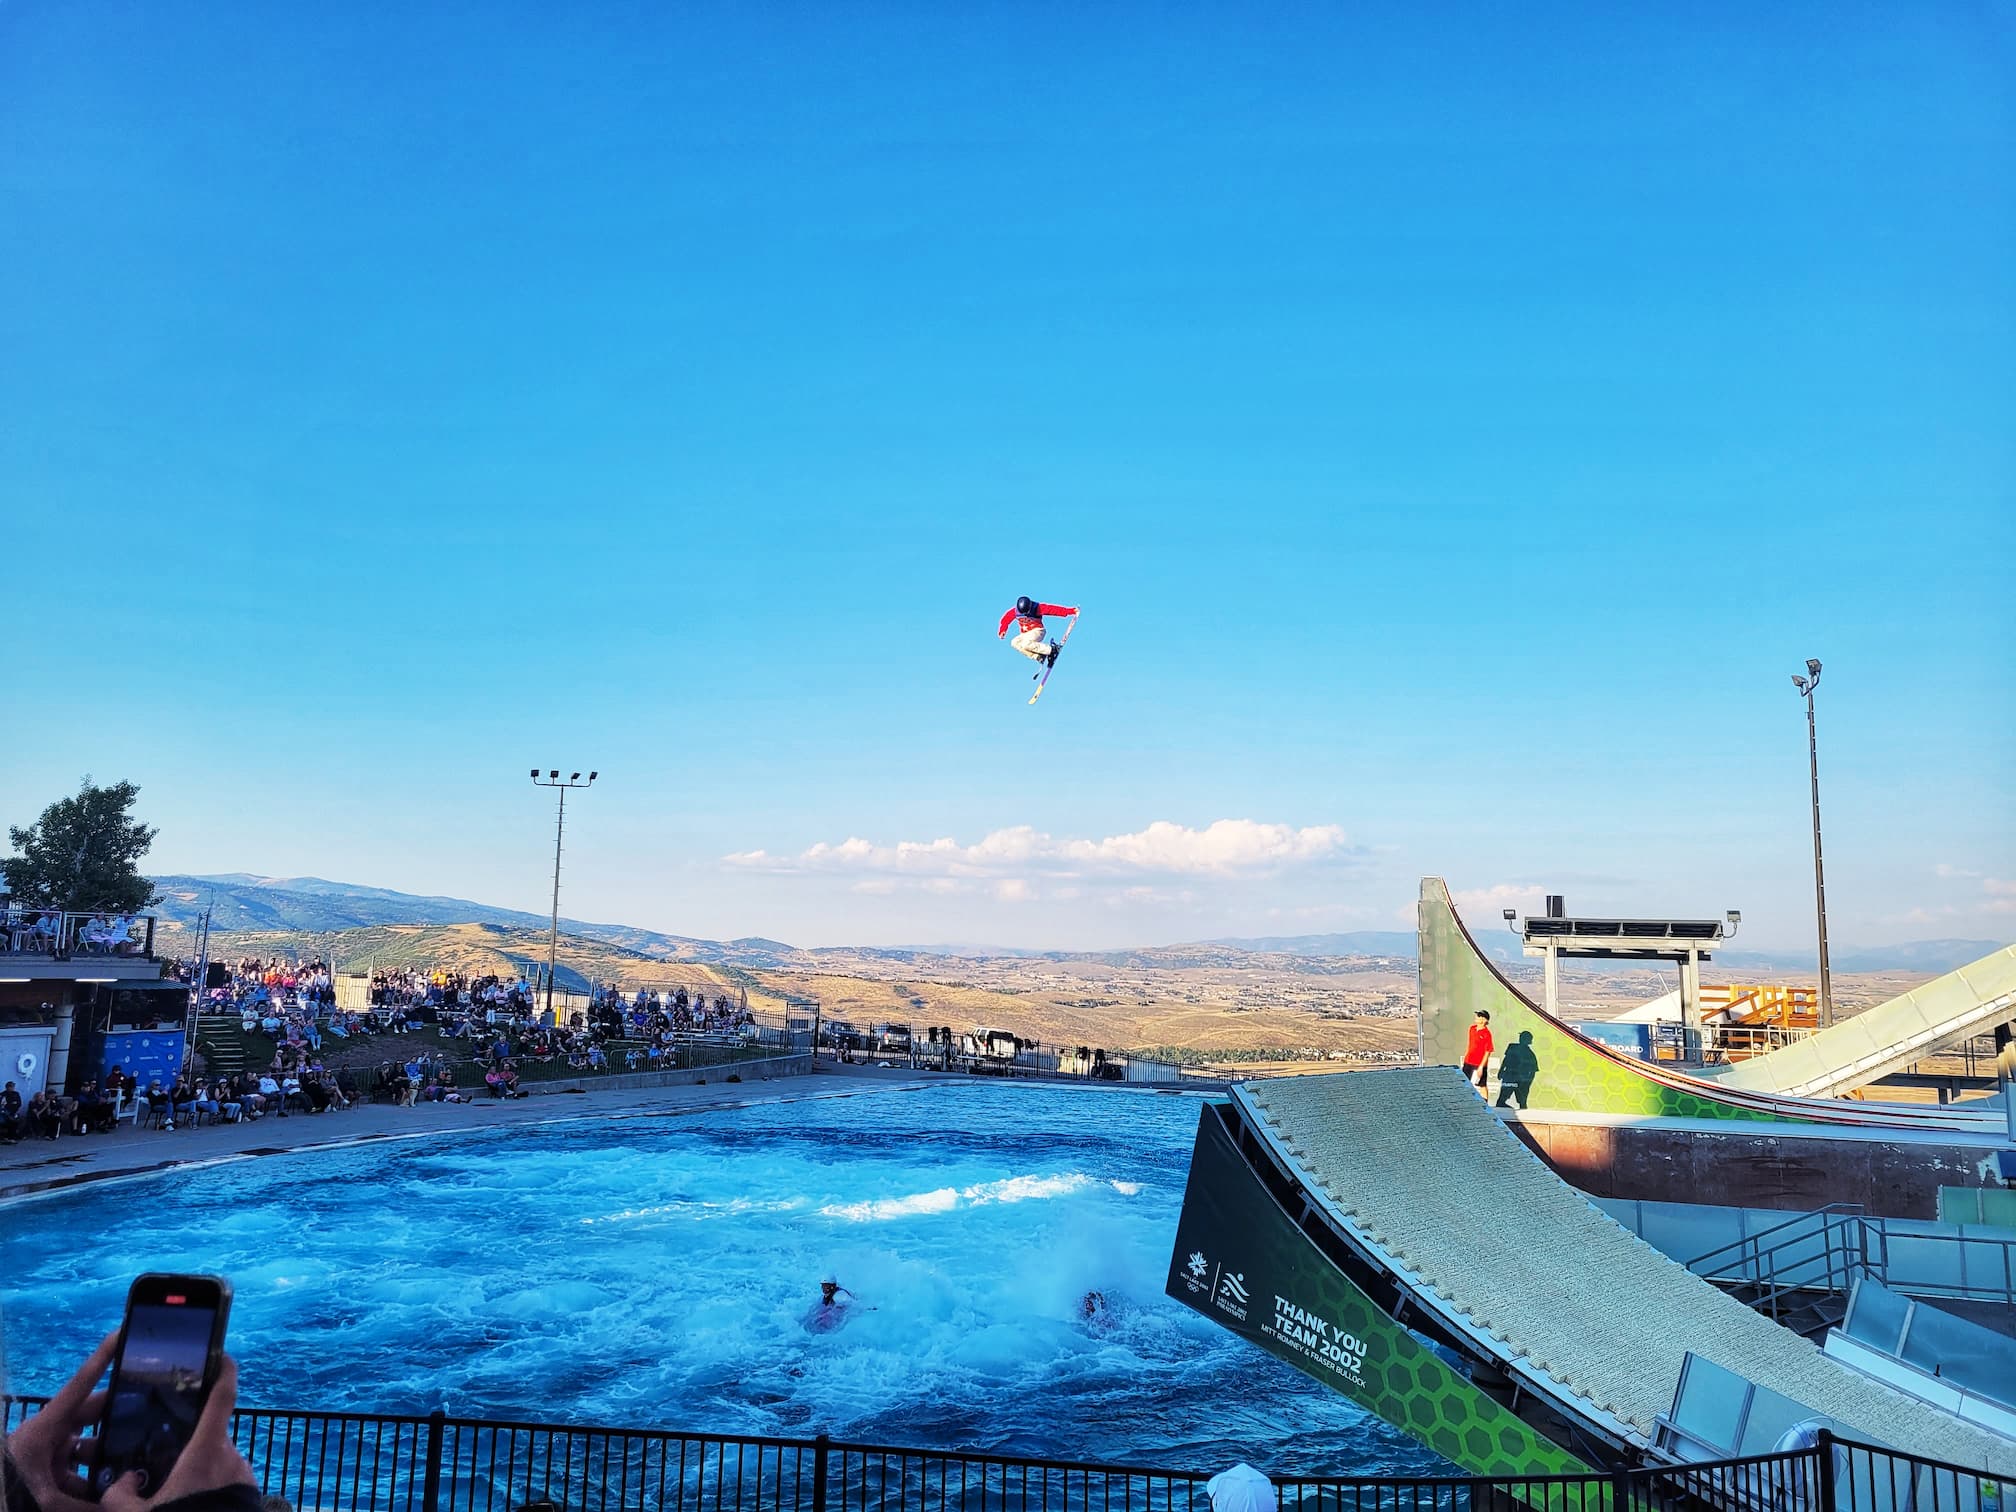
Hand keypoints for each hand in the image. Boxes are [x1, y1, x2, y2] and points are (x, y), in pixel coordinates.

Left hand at [5, 1331, 114, 1511]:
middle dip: (119, 1417)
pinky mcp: (46, 1470)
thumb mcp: (47, 1498)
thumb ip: (85, 1503)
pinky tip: (108, 1494)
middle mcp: (48, 1433)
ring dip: (105, 1458)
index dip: (102, 1357)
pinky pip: (77, 1470)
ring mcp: (47, 1452)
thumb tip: (121, 1508)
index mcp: (45, 1427)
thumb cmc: (11, 1488)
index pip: (80, 1384)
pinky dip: (92, 1481)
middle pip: (92, 1415)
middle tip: (150, 1415)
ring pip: (87, 1445)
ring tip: (131, 1466)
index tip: (121, 1331)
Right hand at [100, 1358, 254, 1511]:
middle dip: (187, 1447)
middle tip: (164, 1460)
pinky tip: (187, 1504)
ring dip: (196, 1473)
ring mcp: (243, 1476)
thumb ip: (120, 1494)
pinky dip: (207, 1489)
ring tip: (171, 1492)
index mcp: (208, 1450)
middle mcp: (231, 1456)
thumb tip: (125, 1481)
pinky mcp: (249, 1495)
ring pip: (216, 1464)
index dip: (224, 1371)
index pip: (224, 1396)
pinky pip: (224, 1483)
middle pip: (209, 1437)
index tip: (221, 1355)